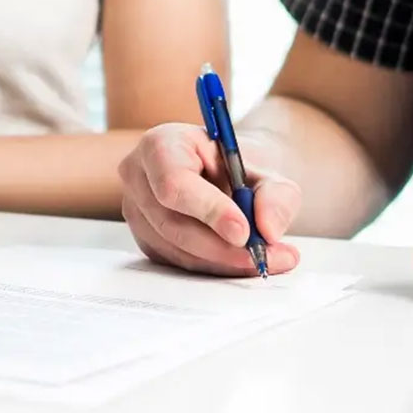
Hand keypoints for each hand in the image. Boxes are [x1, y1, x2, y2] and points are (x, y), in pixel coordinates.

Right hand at [119, 124, 301, 275]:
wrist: (226, 174)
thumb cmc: (238, 165)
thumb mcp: (266, 168)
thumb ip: (276, 194)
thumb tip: (270, 229)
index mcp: (160, 144)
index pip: (174, 182)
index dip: (208, 209)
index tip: (244, 231)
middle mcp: (138, 178)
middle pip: (173, 224)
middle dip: (222, 247)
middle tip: (265, 255)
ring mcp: (136, 212)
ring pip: (177, 250)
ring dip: (224, 262)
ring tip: (268, 259)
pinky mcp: (146, 240)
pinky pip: (178, 263)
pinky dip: (215, 267)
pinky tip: (243, 261)